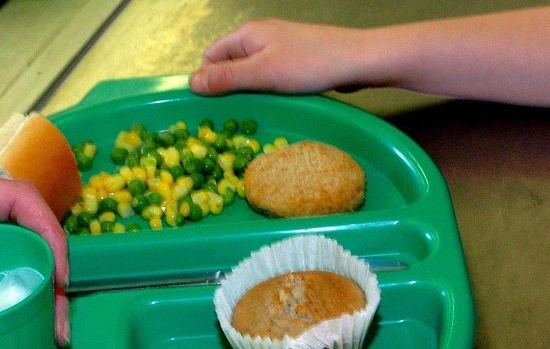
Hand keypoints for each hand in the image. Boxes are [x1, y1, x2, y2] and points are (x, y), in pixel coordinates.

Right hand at [190, 19, 371, 95]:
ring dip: (251, 93)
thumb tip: (191, 83)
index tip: (217, 106)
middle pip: (229, 66)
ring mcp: (277, 50)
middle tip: (239, 113)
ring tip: (260, 109)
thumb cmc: (310, 64)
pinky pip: (269, 78)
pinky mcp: (293, 62)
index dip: (209, 80)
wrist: (358, 60)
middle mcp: (259, 38)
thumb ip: (226, 78)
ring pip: (250, 75)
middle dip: (230, 89)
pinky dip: (268, 92)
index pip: (210, 56)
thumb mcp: (262, 73)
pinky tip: (278, 103)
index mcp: (246, 35)